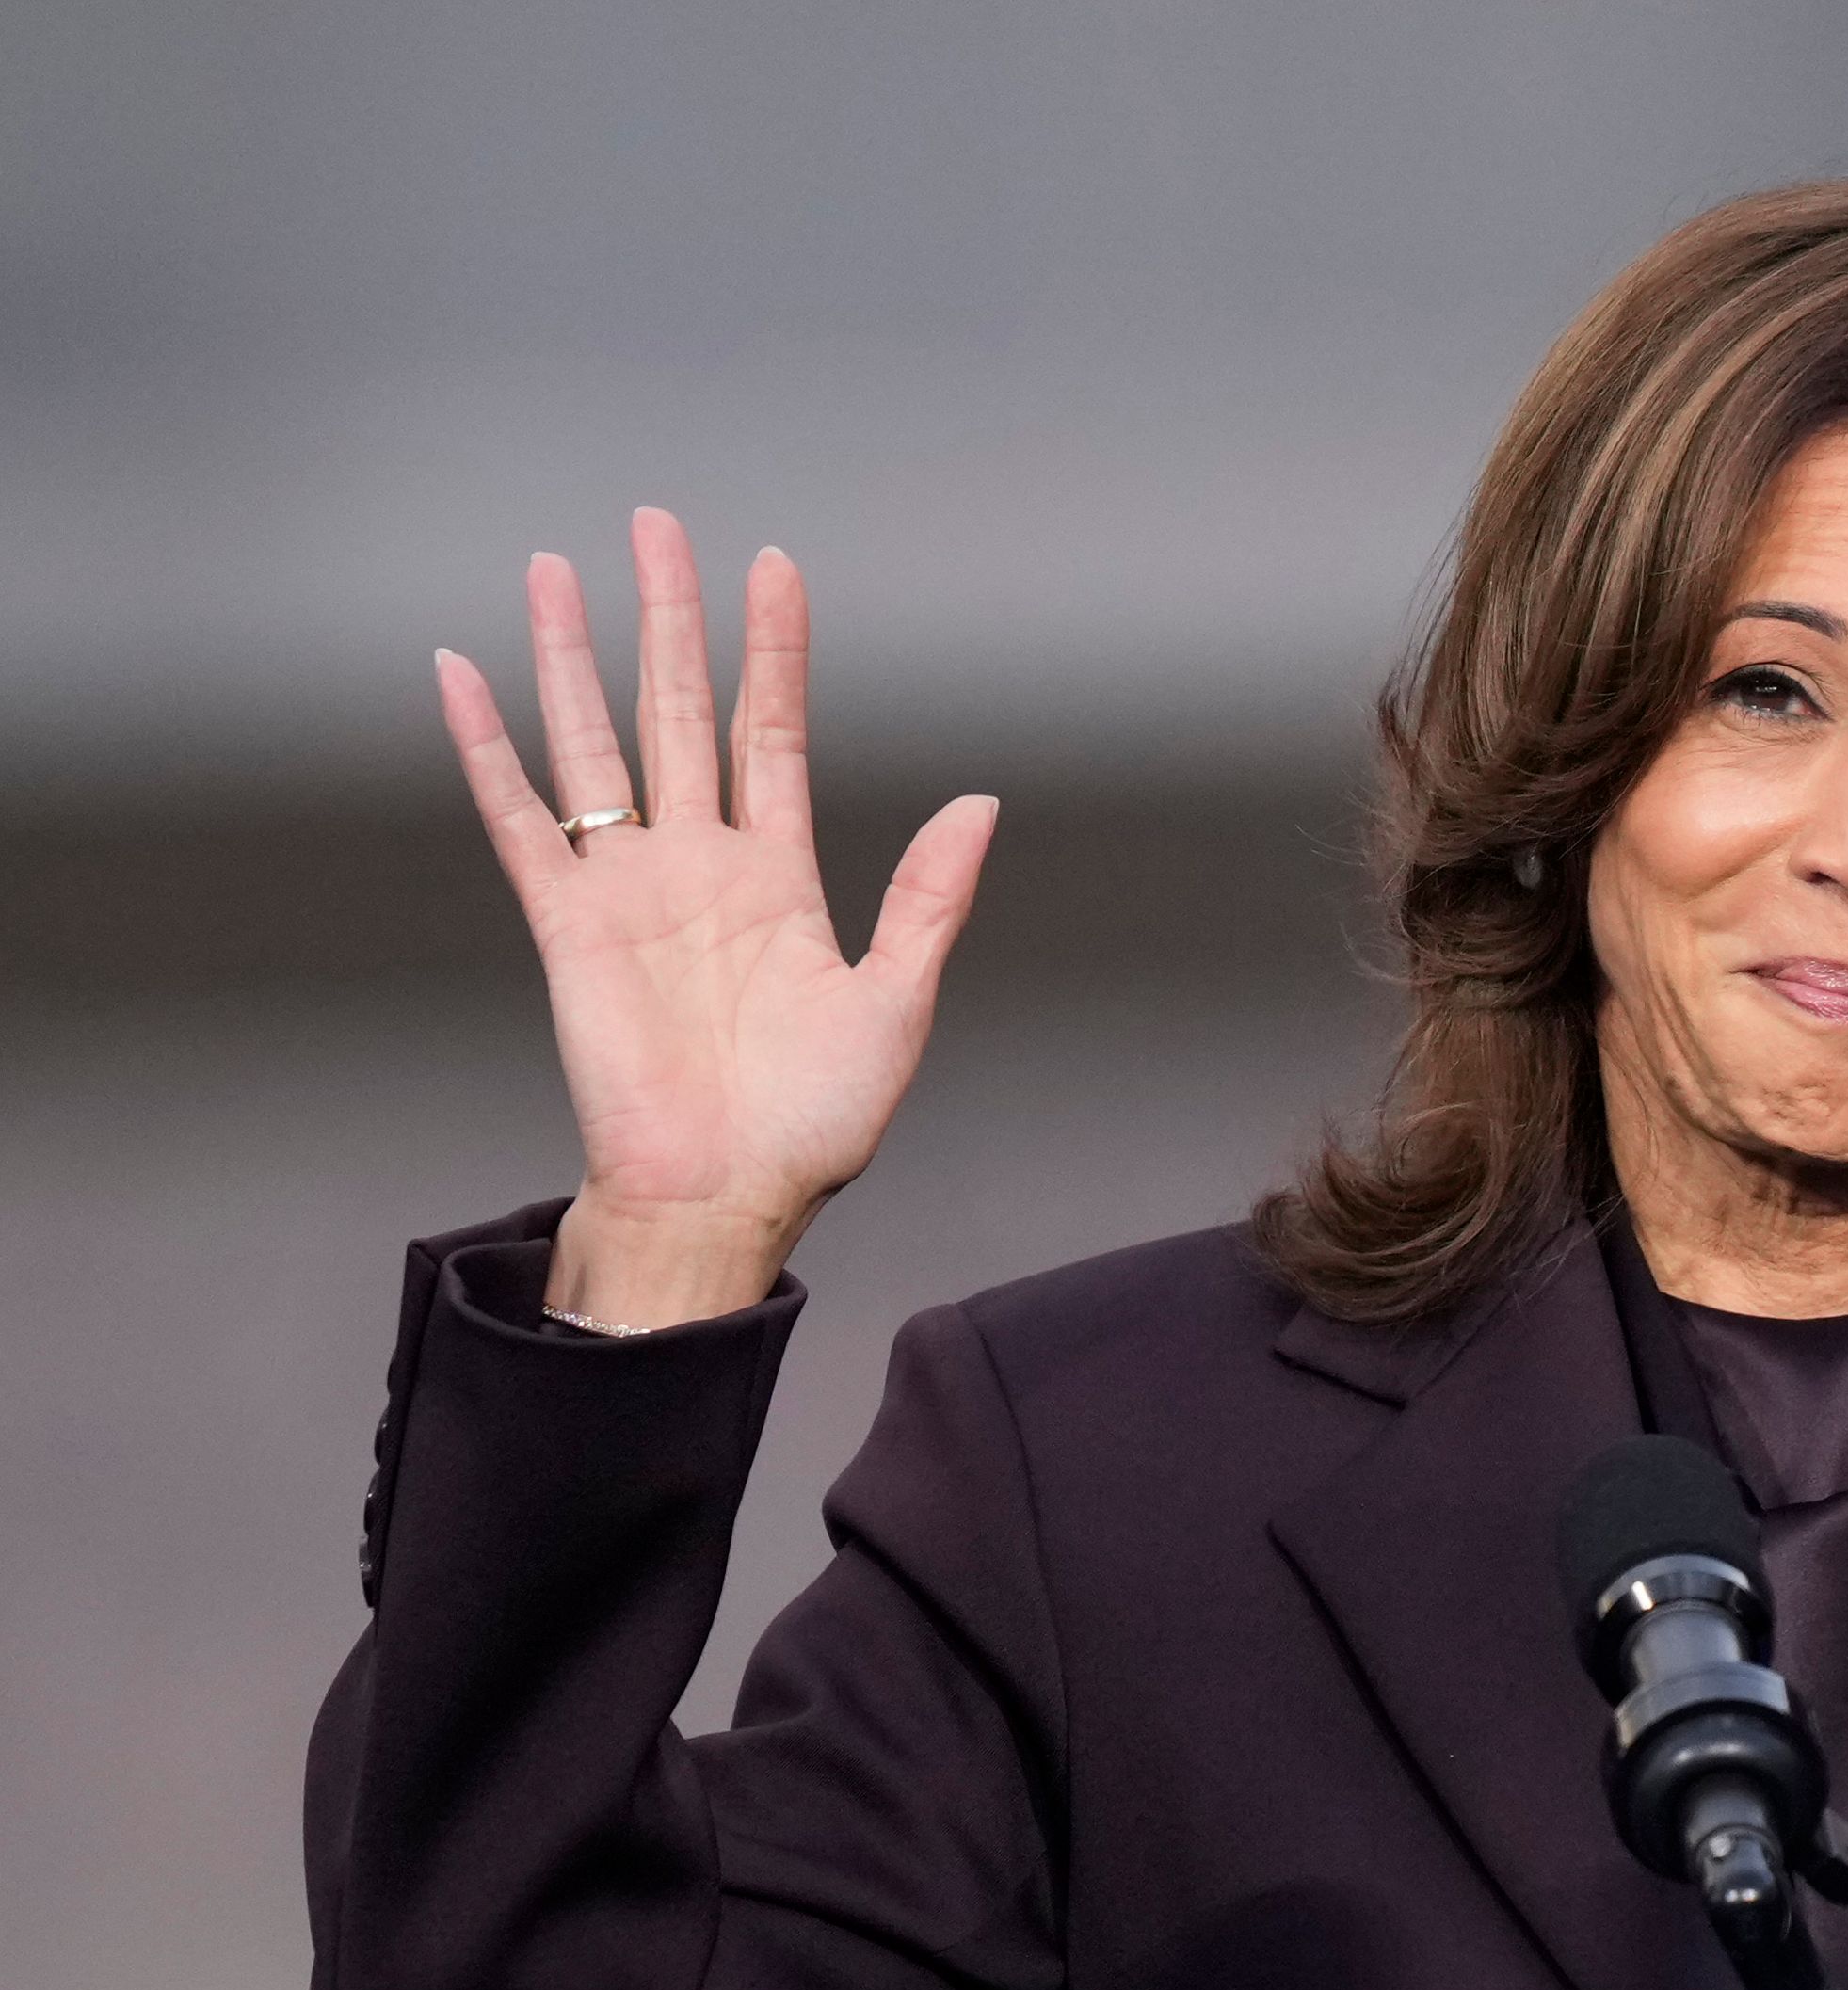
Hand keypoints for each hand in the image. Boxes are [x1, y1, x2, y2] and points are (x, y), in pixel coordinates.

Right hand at [438, 509, 996, 1325]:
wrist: (726, 1200)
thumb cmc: (812, 1124)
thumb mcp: (897, 1001)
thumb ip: (930, 898)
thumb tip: (981, 802)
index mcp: (780, 878)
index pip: (773, 732)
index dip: (774, 651)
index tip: (773, 567)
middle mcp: (700, 866)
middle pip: (680, 710)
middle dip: (670, 618)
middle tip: (656, 525)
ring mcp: (629, 889)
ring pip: (595, 743)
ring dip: (573, 656)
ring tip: (558, 567)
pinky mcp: (567, 926)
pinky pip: (519, 819)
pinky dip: (486, 747)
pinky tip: (461, 674)